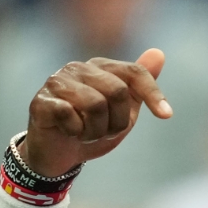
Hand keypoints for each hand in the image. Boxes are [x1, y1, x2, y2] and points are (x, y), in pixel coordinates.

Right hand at [21, 48, 172, 176]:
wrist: (59, 154)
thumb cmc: (92, 128)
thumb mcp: (124, 110)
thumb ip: (140, 84)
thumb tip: (158, 53)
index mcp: (100, 68)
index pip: (134, 72)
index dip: (152, 93)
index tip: (166, 115)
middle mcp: (78, 68)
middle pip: (117, 91)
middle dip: (118, 121)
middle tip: (105, 131)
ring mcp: (57, 82)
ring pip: (95, 104)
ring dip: (96, 130)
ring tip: (86, 133)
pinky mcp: (41, 100)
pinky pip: (70, 114)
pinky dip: (75, 131)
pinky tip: (68, 132)